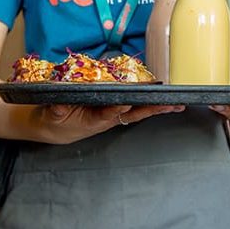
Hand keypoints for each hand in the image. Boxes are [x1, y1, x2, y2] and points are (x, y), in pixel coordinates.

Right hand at [32, 104, 185, 144]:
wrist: (59, 127)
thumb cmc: (56, 120)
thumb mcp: (52, 114)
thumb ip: (57, 110)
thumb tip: (59, 103)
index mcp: (93, 120)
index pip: (106, 114)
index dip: (116, 110)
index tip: (124, 104)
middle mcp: (109, 117)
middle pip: (132, 113)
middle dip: (151, 109)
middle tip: (170, 105)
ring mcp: (115, 114)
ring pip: (139, 110)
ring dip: (157, 108)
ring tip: (177, 105)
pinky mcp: (117, 109)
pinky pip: (137, 106)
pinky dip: (152, 103)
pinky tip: (167, 101)